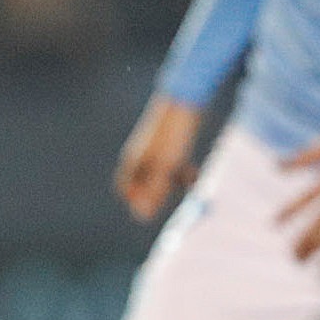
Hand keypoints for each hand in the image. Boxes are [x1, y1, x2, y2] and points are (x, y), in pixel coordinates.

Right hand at [116, 95, 202, 222]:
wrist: (187, 102)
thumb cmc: (172, 136)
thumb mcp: (165, 168)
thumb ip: (154, 192)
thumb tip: (143, 217)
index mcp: (133, 160)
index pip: (125, 188)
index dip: (136, 201)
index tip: (152, 211)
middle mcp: (141, 155)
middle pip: (145, 183)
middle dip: (160, 193)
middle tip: (175, 198)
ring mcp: (156, 149)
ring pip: (162, 176)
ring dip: (174, 184)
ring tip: (190, 183)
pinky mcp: (171, 144)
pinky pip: (173, 166)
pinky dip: (182, 173)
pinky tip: (194, 173)